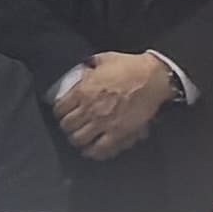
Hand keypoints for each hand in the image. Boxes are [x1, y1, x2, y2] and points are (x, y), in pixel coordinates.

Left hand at [57, 51, 171, 158]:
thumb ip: (90, 65)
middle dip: (67, 127)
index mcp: (83, 91)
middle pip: (67, 126)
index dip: (60, 112)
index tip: (62, 113)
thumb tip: (84, 67)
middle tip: (71, 127)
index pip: (60, 108)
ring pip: (79, 139)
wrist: (153, 78)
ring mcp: (103, 123)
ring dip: (78, 139)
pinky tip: (91, 151)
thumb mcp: (104, 59)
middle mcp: (90, 109)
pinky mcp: (118, 133)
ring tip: (79, 139)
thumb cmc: (131, 67)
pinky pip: (100, 149)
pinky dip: (93, 152)